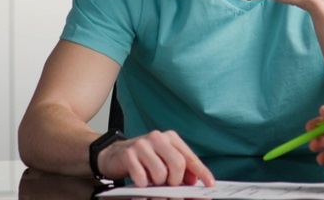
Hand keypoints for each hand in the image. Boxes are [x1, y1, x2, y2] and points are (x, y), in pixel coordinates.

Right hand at [97, 130, 215, 187]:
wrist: (113, 154)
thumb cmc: (143, 159)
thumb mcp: (164, 159)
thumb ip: (180, 168)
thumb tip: (195, 182)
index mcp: (171, 138)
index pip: (190, 157)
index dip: (202, 172)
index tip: (210, 184)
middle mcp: (158, 138)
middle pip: (178, 164)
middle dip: (176, 181)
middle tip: (170, 185)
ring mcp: (142, 145)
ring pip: (160, 173)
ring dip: (158, 183)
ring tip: (152, 180)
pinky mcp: (128, 155)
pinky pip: (142, 177)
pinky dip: (143, 184)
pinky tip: (140, 179)